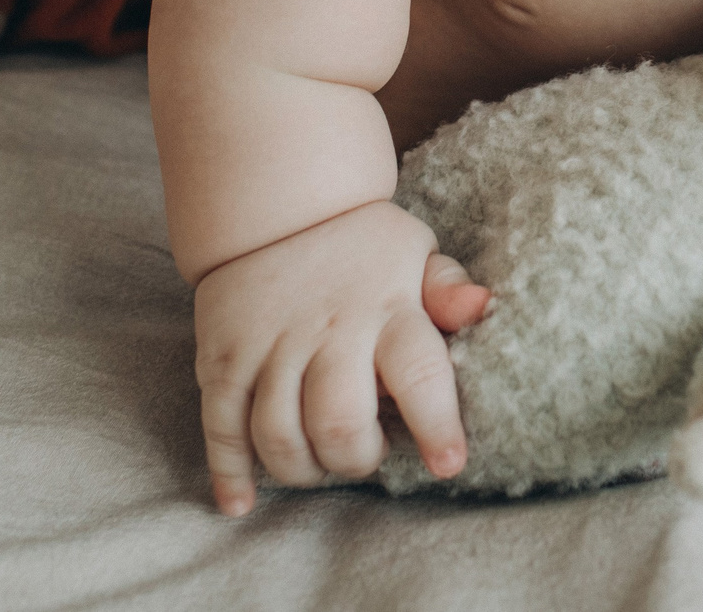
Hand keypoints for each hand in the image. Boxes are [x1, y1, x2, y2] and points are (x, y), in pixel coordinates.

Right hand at [193, 201, 481, 513]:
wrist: (274, 201)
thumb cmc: (360, 246)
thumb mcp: (414, 253)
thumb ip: (447, 288)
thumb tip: (481, 306)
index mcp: (386, 307)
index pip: (418, 373)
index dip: (436, 426)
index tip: (448, 463)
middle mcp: (327, 329)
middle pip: (339, 423)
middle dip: (357, 459)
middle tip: (366, 450)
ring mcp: (268, 345)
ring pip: (279, 437)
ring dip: (303, 469)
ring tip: (321, 458)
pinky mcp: (222, 358)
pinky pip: (220, 427)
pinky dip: (229, 472)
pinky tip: (241, 500)